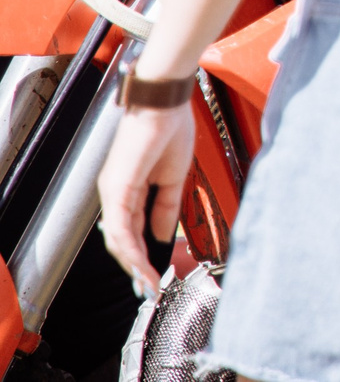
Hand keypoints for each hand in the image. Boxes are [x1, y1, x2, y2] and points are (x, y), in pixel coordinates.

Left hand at [98, 100, 194, 292]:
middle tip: (150, 289)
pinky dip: (131, 249)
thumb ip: (167, 206)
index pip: (131, 231)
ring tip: (149, 284)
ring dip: (134, 266)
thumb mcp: (175, 176)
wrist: (166, 102)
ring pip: (118, 239)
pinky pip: (121, 227)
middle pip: (121, 241)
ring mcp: (113, 190)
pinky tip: (142, 263)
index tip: (155, 275)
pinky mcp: (117, 187)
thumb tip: (162, 233)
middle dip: (136, 269)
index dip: (142, 256)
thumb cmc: (171, 129)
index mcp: (128, 189)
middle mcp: (115, 192)